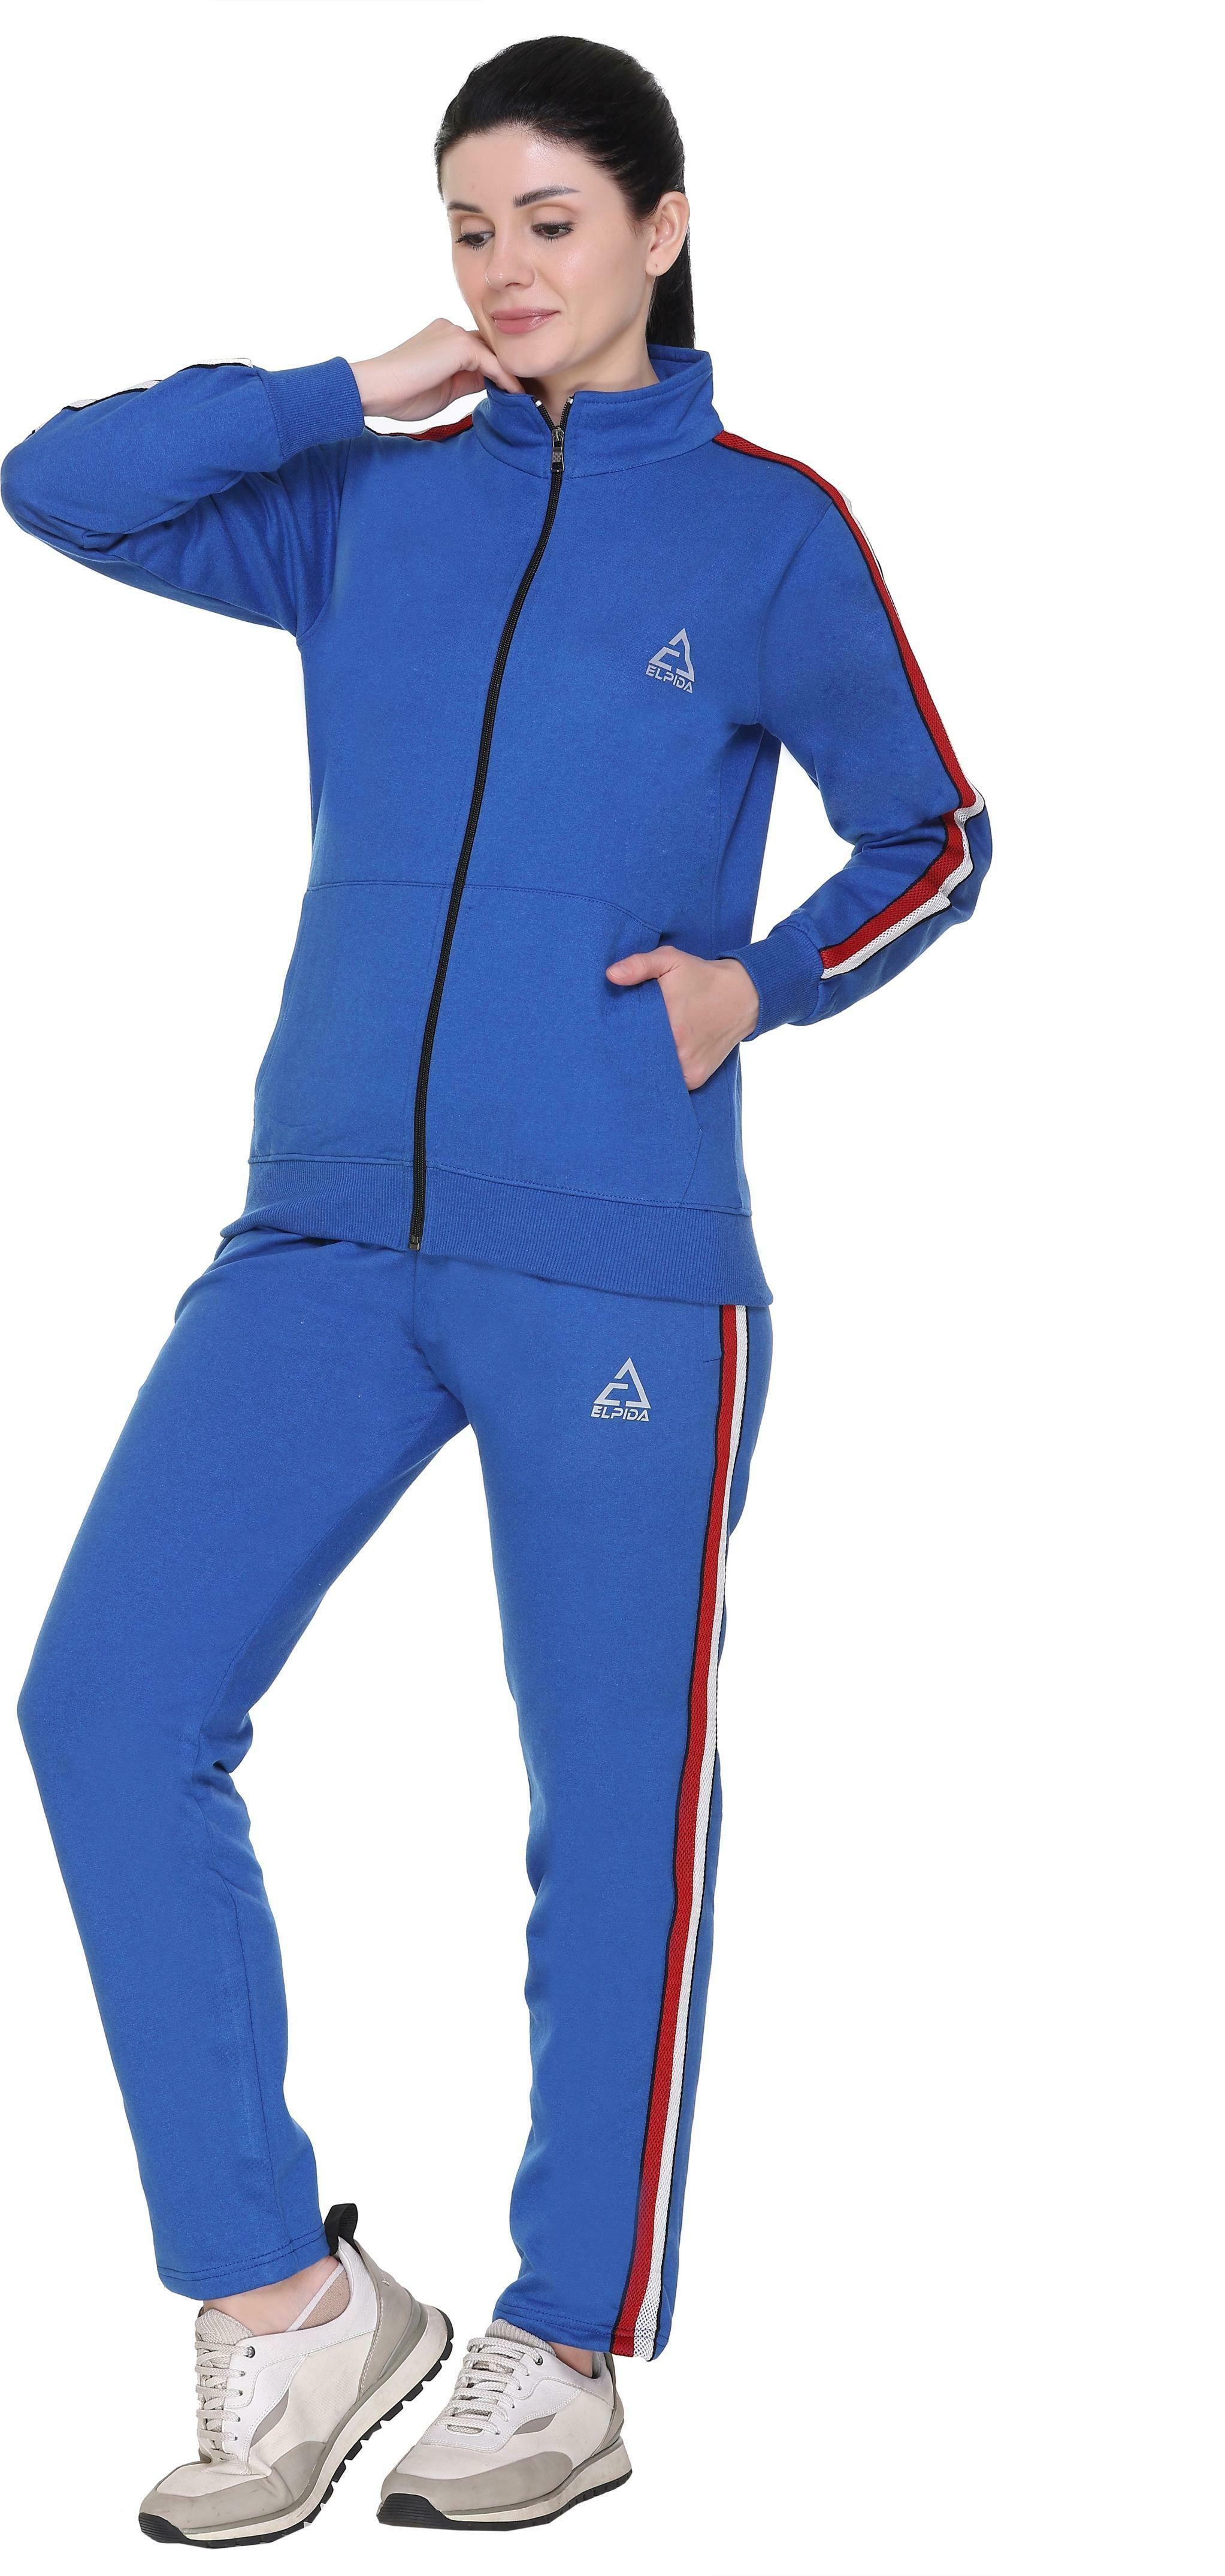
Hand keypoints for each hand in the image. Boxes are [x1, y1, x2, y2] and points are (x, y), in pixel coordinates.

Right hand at [348, 318, 524, 421]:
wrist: (376, 388)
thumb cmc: (401, 394)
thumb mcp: (444, 390)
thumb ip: (467, 382)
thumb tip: (492, 385)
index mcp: (443, 338)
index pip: (479, 352)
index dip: (497, 370)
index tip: (517, 390)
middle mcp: (450, 329)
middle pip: (489, 349)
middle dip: (509, 368)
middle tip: (533, 391)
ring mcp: (454, 334)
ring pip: (493, 354)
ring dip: (512, 374)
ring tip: (531, 394)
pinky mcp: (459, 345)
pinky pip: (492, 362)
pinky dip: (506, 379)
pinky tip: (518, 395)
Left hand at [606, 946, 759, 1086]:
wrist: (743, 996)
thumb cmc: (702, 976)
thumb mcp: (671, 960)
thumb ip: (640, 965)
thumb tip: (611, 975)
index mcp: (670, 1026)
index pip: (628, 1041)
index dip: (617, 1038)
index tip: (610, 1031)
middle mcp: (679, 1053)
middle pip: (639, 1061)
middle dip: (630, 1052)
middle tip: (620, 1042)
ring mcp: (689, 1069)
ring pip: (654, 1075)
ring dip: (646, 1065)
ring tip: (641, 1049)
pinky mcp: (696, 1078)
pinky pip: (671, 1083)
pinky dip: (664, 1073)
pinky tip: (659, 1059)